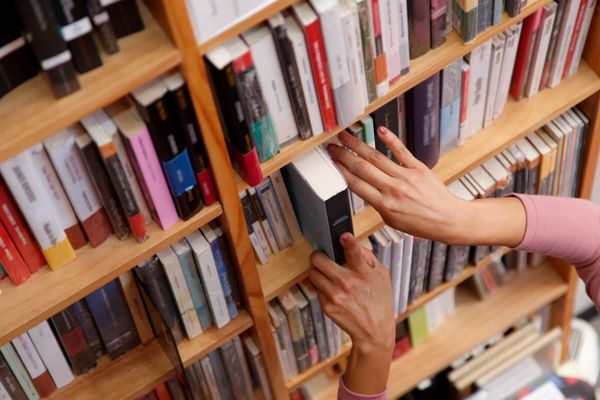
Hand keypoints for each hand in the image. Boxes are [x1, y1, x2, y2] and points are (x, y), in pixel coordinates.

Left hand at [309, 233, 393, 394]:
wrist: (374, 331)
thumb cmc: (379, 300)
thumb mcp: (382, 275)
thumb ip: (367, 257)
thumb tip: (353, 244)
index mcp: (363, 273)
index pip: (354, 253)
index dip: (348, 242)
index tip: (344, 237)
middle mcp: (347, 283)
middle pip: (318, 259)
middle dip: (319, 256)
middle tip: (323, 257)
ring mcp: (335, 295)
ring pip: (312, 273)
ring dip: (318, 271)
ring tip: (327, 274)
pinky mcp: (326, 306)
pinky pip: (316, 288)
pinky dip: (321, 286)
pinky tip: (332, 290)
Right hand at [329, 127, 526, 246]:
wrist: (448, 220)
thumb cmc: (422, 223)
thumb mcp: (392, 220)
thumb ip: (377, 203)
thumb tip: (362, 188)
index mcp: (385, 206)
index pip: (356, 185)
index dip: (341, 171)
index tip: (331, 163)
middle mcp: (394, 189)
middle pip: (362, 168)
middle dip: (344, 156)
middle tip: (332, 147)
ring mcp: (406, 177)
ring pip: (377, 158)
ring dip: (358, 145)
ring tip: (346, 136)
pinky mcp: (419, 168)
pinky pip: (402, 151)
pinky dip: (391, 139)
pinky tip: (380, 130)